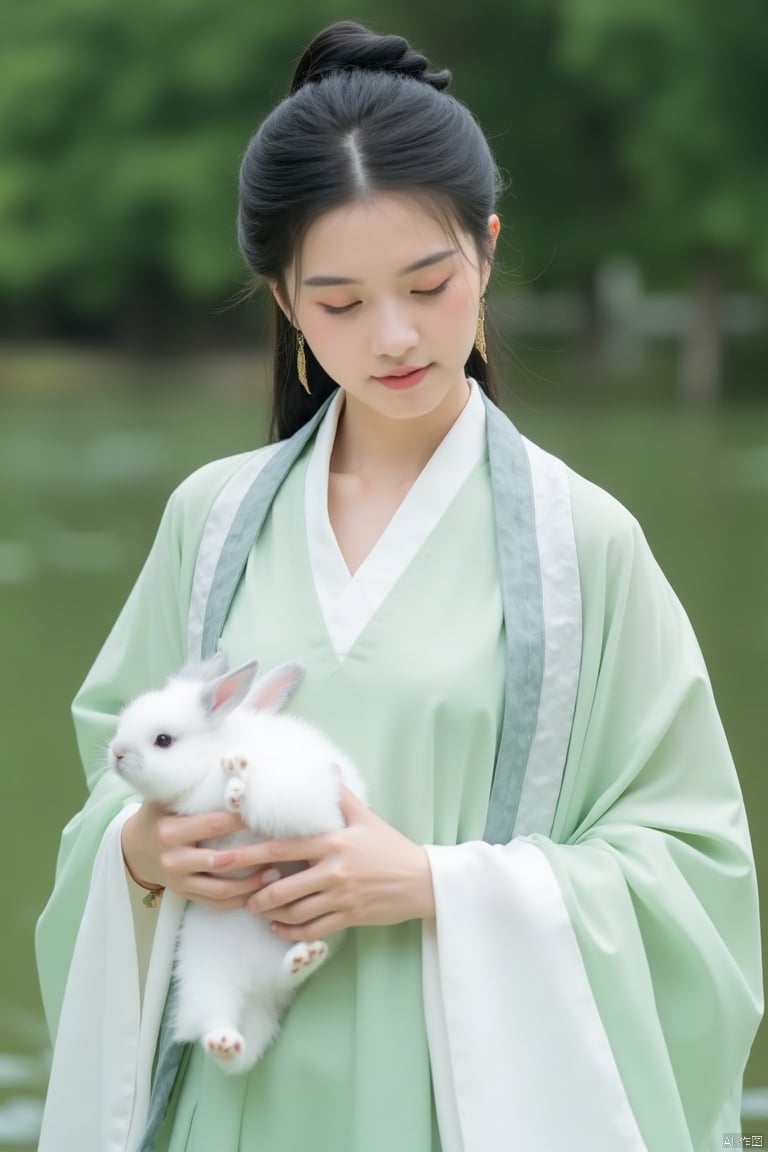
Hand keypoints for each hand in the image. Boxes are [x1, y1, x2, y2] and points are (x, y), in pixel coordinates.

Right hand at [121, 803, 266, 909]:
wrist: (134, 848)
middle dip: (251, 855)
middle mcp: (172, 858)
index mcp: (169, 830)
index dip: (239, 821)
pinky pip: (214, 903)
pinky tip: (258, 893)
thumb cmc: (159, 815)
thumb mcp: (166, 798)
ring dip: (250, 884)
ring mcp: (178, 881)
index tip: (264, 815)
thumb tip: (231, 768)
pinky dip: (237, 900)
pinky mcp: (184, 894)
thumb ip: (193, 789)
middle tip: (279, 848)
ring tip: (275, 874)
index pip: (211, 825)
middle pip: (219, 860)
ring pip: (220, 888)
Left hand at [210, 787, 434, 939]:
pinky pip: (312, 930)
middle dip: (255, 895)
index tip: (224, 858)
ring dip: (271, 914)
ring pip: (294, 912)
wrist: (422, 880)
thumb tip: (326, 769)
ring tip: (259, 910)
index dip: (249, 855)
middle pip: (281, 888)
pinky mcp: (349, 917)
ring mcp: (340, 897)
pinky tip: (280, 928)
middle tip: (241, 896)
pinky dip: (291, 932)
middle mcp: (333, 870)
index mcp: (332, 842)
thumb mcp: (366, 817)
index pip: (281, 848)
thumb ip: (341, 796)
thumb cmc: (391, 846)